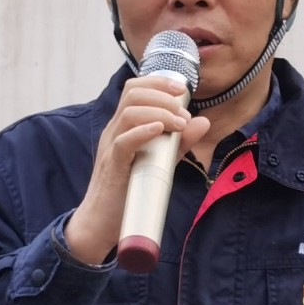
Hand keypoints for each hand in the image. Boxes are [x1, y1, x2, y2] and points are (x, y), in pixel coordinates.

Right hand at [63, 75, 210, 264]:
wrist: (101, 222)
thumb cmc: (128, 191)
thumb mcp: (158, 161)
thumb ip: (179, 142)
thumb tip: (202, 121)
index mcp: (123, 126)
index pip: (135, 89)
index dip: (158, 82)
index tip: (181, 89)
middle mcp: (114, 131)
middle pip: (132, 93)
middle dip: (162, 95)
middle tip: (183, 112)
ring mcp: (111, 147)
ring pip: (129, 112)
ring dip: (159, 112)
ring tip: (179, 123)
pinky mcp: (112, 166)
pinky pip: (123, 142)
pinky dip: (143, 132)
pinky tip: (160, 130)